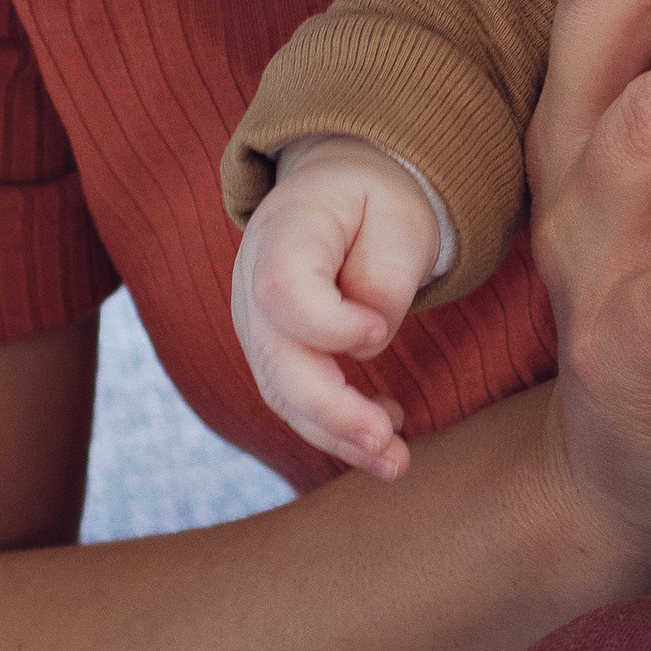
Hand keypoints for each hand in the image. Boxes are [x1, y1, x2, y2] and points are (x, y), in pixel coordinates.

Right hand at [230, 137, 443, 482]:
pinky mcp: (274, 354)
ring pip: (283, 394)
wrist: (342, 189)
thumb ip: (384, 276)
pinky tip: (383, 438)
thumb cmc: (376, 201)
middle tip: (386, 440)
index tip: (375, 330)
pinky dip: (337, 429)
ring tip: (396, 461)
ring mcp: (256, 323)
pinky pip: (296, 402)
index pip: (282, 292)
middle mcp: (252, 281)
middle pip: (275, 359)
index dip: (328, 325)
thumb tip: (370, 340)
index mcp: (282, 230)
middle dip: (331, 411)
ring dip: (338, 436)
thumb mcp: (399, 217)